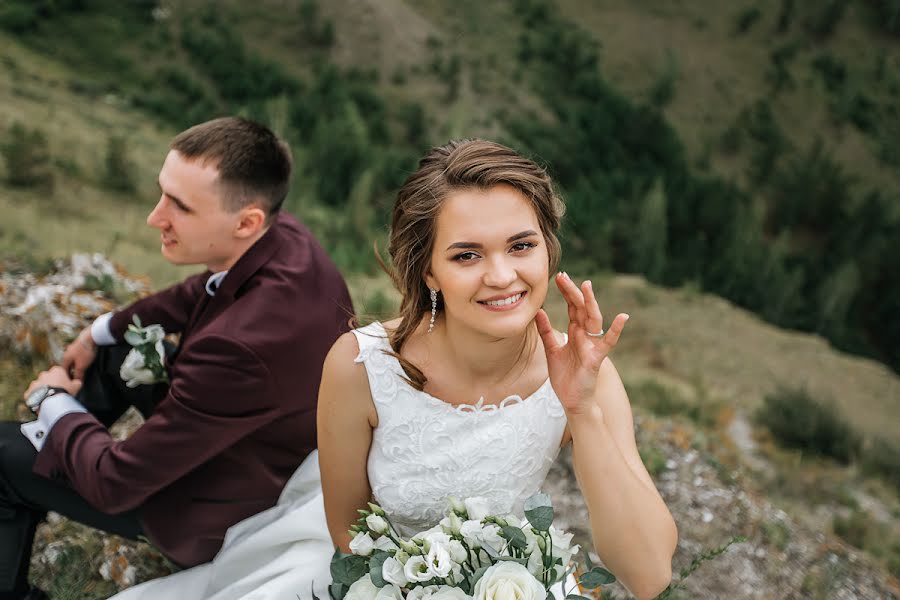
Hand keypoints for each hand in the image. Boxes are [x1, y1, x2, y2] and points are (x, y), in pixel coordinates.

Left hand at [23, 365, 81, 400]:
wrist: (52, 402)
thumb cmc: (65, 391)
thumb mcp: (77, 386)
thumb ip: (77, 382)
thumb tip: (77, 382)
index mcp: (56, 370)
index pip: (59, 372)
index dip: (63, 379)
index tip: (65, 385)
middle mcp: (44, 374)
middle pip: (48, 378)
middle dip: (51, 383)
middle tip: (57, 392)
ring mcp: (35, 383)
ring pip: (39, 386)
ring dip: (43, 390)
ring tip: (49, 399)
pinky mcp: (28, 392)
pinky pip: (32, 395)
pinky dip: (35, 398)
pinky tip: (41, 403)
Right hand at [62, 326, 96, 380]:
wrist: (91, 337)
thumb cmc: (85, 352)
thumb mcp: (81, 366)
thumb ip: (78, 374)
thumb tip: (77, 382)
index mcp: (65, 359)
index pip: (64, 370)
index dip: (67, 377)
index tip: (70, 382)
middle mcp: (67, 353)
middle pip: (68, 364)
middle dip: (71, 370)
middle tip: (75, 376)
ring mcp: (73, 348)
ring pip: (73, 359)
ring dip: (75, 365)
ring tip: (80, 369)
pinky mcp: (79, 345)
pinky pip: (78, 354)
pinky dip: (79, 359)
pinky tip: (84, 360)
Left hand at [535, 272, 627, 416]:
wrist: (572, 400)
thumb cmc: (565, 376)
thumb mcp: (551, 350)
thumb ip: (546, 331)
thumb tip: (538, 311)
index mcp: (575, 332)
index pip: (571, 307)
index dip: (566, 292)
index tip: (559, 276)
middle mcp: (585, 335)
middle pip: (581, 309)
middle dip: (572, 292)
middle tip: (564, 276)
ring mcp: (592, 345)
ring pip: (593, 320)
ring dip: (590, 302)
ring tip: (587, 286)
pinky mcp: (596, 358)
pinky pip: (608, 343)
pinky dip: (616, 330)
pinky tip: (623, 317)